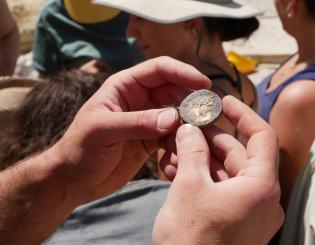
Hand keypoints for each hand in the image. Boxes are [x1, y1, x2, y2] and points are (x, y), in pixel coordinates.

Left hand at [53, 56, 210, 202]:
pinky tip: (183, 151)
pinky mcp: (151, 140)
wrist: (75, 179)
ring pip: (177, 114)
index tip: (204, 84)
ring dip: (190, 123)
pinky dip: (181, 141)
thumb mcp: (103, 130)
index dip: (183, 72)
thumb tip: (173, 118)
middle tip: (211, 113)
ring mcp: (147, 120)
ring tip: (202, 134)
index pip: (160, 69)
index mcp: (125, 86)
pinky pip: (173, 135)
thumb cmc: (80, 149)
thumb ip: (137, 122)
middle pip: (174, 90)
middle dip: (192, 100)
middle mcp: (139, 99)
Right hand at [153, 96, 283, 244]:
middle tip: (187, 125)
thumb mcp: (189, 186)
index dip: (243, 114)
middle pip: (238, 155)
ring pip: (225, 173)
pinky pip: (219, 190)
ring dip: (200, 158)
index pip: (262, 136)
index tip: (224, 101)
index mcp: (260, 186)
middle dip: (210, 138)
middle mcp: (260, 198)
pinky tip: (177, 168)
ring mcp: (247, 211)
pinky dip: (201, 177)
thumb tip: (189, 129)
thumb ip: (192, 151)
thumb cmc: (191, 238)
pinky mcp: (233, 221)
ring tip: (175, 146)